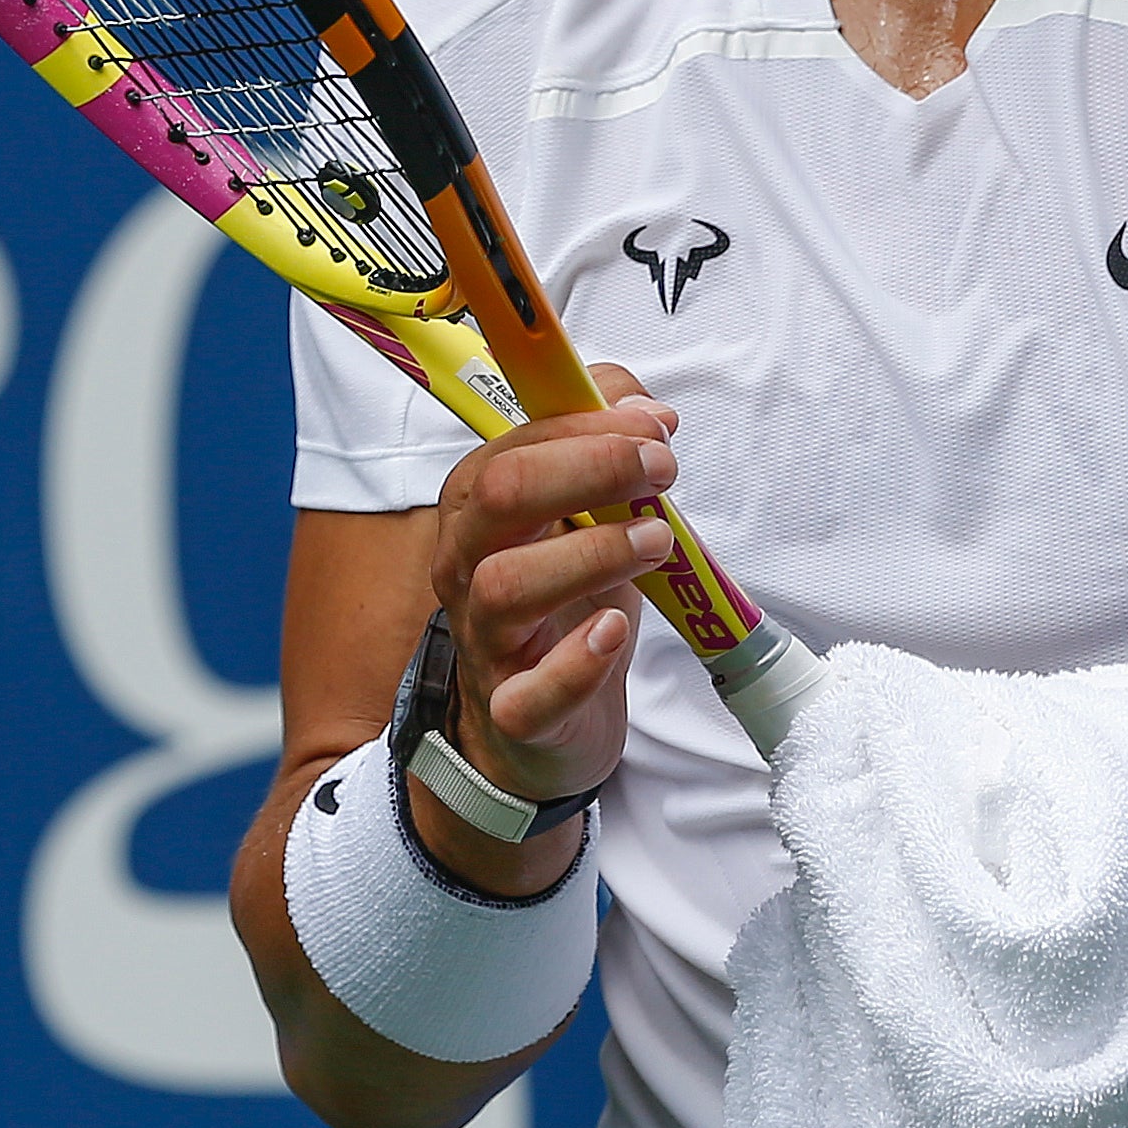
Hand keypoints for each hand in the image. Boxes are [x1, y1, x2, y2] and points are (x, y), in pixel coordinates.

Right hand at [420, 369, 681, 887]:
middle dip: (589, 469)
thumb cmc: (566, 601)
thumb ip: (604, 440)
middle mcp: (467, 565)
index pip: (516, 447)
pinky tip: (615, 631)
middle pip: (500, 496)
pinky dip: (575, 663)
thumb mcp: (584, 512)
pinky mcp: (514, 711)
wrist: (539, 722)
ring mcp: (484, 639)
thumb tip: (644, 405)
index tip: (655, 428)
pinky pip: (528, 694)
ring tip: (655, 542)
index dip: (589, 427)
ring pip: (506, 585)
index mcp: (478, 508)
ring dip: (591, 553)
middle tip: (660, 472)